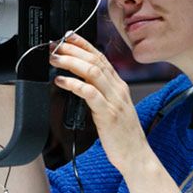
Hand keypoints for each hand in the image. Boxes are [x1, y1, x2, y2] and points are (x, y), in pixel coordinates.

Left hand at [49, 33, 149, 173]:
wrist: (137, 156)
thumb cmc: (122, 135)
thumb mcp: (113, 108)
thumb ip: (101, 93)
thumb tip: (80, 82)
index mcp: (119, 86)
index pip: (100, 57)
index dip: (83, 44)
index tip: (68, 36)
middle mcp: (118, 89)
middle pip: (95, 60)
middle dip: (73, 49)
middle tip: (55, 46)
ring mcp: (114, 100)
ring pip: (92, 72)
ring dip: (71, 62)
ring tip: (55, 59)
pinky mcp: (107, 114)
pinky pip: (89, 93)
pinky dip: (74, 84)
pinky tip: (61, 81)